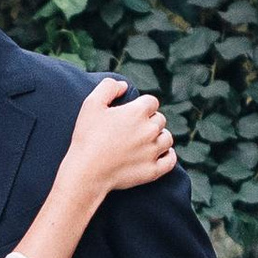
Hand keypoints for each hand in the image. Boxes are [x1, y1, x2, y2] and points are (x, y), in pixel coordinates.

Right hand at [60, 75, 177, 210]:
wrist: (86, 171)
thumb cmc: (87, 137)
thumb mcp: (91, 103)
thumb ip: (108, 87)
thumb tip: (124, 86)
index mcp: (137, 112)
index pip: (151, 102)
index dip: (142, 106)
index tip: (132, 113)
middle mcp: (150, 130)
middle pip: (160, 120)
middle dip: (149, 121)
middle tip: (134, 129)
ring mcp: (153, 151)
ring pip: (167, 139)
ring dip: (159, 137)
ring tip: (147, 141)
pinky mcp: (153, 170)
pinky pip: (170, 160)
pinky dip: (168, 156)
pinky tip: (161, 153)